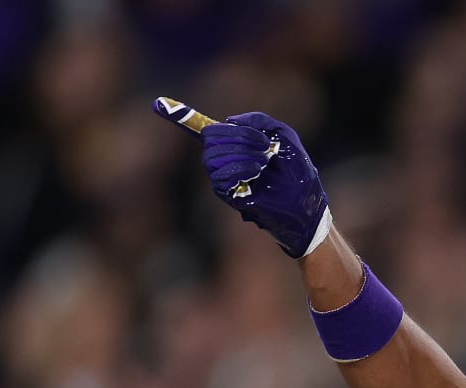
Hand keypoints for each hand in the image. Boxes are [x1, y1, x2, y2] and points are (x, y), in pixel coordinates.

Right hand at [152, 97, 329, 257]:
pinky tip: (257, 172)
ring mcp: (225, 179)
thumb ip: (260, 121)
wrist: (307, 205)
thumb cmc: (299, 174)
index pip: (204, 130)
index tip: (158, 103)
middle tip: (264, 146)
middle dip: (238, 136)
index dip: (182, 117)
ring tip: (265, 161)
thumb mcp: (285, 137)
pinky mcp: (229, 195)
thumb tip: (229, 121)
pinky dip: (240, 167)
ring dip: (242, 152)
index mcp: (237, 145)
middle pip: (210, 137)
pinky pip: (219, 175)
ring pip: (212, 155)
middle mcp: (225, 161)